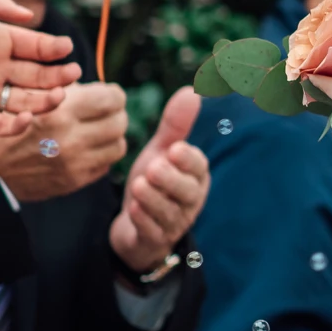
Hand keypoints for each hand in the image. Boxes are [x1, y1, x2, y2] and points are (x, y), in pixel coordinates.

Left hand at [0, 0, 80, 135]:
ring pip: (27, 101)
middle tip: (72, 75)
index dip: (55, 49)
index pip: (38, 46)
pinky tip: (27, 118)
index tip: (66, 49)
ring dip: (47, 101)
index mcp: (0, 41)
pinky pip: (0, 125)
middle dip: (59, 76)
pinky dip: (16, 126)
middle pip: (40, 75)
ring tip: (57, 96)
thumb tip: (28, 16)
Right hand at [0, 81, 128, 201]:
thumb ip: (70, 90)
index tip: (107, 95)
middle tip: (104, 113)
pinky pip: (104, 166)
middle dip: (115, 114)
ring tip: (97, 131)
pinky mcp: (72, 182)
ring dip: (111, 137)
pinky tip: (85, 149)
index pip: (114, 99)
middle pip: (120, 122)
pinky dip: (100, 156)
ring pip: (118, 146)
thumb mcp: (33, 97)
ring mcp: (73, 164)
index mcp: (61, 113)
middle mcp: (71, 140)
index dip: (113, 94)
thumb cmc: (9, 123)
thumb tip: (102, 90)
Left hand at [108, 87, 210, 273]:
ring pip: (170, 212)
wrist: (135, 226)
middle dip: (171, 180)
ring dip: (154, 199)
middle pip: (187, 192)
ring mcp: (174, 222)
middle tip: (153, 168)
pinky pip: (153, 232)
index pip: (198, 168)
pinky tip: (133, 209)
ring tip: (140, 185)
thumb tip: (191, 90)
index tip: (173, 149)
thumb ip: (175, 126)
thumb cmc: (154, 184)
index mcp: (194, 177)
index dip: (188, 159)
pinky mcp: (156, 240)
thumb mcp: (161, 153)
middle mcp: (189, 200)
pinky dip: (144, 220)